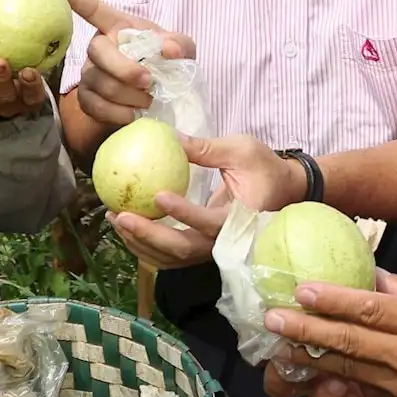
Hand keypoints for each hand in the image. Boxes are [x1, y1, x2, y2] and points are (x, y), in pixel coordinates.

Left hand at [0, 43, 50, 119]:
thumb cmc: (16, 76)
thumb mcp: (29, 66)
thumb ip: (33, 47)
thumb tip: (38, 9)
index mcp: (25, 98)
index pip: (32, 95)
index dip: (32, 85)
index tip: (29, 70)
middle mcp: (6, 104)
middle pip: (4, 95)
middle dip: (0, 78)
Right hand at [57, 0, 195, 134]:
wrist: (157, 98)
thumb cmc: (164, 64)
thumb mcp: (180, 50)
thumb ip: (180, 43)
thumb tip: (170, 49)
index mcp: (117, 27)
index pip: (94, 9)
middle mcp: (98, 47)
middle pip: (99, 52)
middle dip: (125, 69)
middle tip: (149, 82)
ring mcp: (89, 73)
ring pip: (100, 83)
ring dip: (128, 96)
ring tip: (148, 101)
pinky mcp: (87, 98)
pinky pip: (94, 106)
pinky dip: (117, 113)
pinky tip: (132, 115)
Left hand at [106, 132, 308, 269]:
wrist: (282, 190)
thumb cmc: (264, 168)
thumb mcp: (241, 150)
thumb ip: (207, 149)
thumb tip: (170, 138)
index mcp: (240, 219)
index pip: (209, 223)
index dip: (184, 214)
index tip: (159, 196)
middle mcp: (224, 241)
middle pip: (183, 249)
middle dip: (149, 235)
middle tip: (121, 215)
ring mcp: (211, 249)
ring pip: (172, 258)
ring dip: (140, 242)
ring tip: (115, 218)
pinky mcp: (200, 248)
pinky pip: (169, 256)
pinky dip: (144, 245)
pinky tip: (125, 226)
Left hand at [262, 272, 396, 396]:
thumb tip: (366, 273)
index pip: (372, 309)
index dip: (334, 300)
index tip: (302, 289)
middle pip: (350, 342)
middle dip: (306, 329)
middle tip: (271, 318)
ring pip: (347, 369)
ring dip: (309, 358)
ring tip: (277, 346)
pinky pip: (359, 391)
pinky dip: (330, 385)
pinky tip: (305, 378)